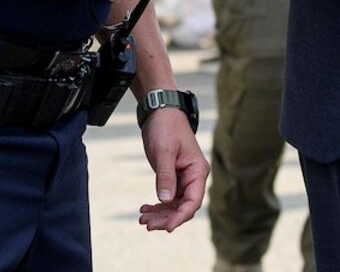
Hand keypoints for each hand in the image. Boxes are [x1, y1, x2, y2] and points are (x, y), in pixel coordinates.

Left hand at [138, 107, 207, 231]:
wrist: (160, 111)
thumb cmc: (165, 127)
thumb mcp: (164, 152)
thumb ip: (165, 176)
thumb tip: (165, 201)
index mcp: (197, 171)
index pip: (193, 201)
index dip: (181, 217)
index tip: (167, 228)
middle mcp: (193, 177)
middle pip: (183, 207)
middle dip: (166, 218)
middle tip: (146, 224)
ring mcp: (183, 178)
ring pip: (174, 205)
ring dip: (160, 214)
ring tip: (142, 218)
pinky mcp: (173, 177)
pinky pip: (168, 198)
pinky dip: (157, 205)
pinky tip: (145, 209)